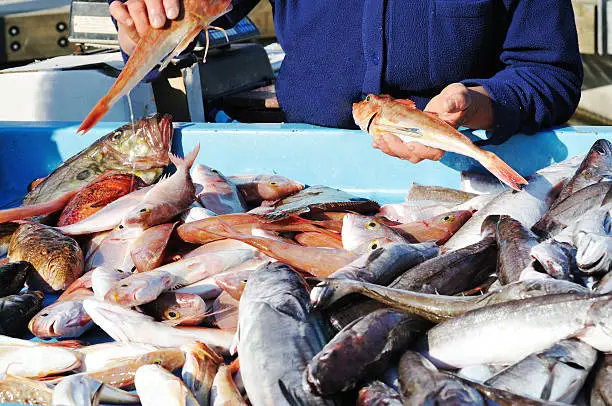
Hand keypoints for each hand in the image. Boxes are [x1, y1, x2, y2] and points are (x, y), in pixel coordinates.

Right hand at [109, 0, 179, 54]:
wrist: (151, 44)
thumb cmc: (168, 33)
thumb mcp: (180, 29)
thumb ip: (184, 23)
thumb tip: (192, 22)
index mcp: (166, 1)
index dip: (170, 2)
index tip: (173, 15)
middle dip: (155, 9)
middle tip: (159, 24)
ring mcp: (135, 2)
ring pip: (135, 4)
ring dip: (141, 20)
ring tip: (146, 34)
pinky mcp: (121, 11)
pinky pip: (116, 8)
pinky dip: (122, 15)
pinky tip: (130, 23)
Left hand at [371, 83, 493, 162]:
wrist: (451, 103)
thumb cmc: (457, 101)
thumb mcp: (459, 97)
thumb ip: (455, 101)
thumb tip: (447, 106)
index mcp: (443, 140)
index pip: (432, 152)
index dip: (420, 151)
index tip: (410, 143)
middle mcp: (429, 146)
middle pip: (411, 155)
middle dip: (396, 148)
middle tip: (385, 135)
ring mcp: (417, 144)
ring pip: (400, 152)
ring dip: (386, 146)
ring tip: (376, 135)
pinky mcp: (407, 139)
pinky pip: (394, 145)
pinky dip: (383, 143)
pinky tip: (374, 138)